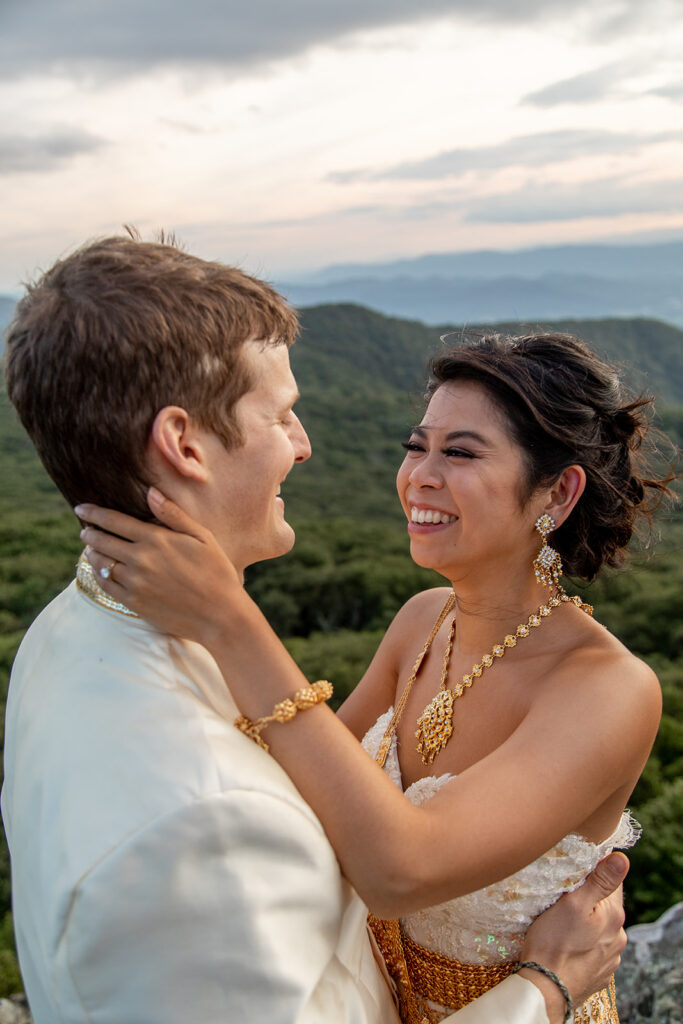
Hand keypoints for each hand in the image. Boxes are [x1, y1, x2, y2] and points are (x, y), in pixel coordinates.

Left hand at [76, 488, 240, 645]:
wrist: (219, 614)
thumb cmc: (216, 572)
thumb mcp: (202, 537)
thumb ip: (173, 514)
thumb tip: (150, 492)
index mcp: (156, 539)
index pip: (114, 521)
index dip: (94, 513)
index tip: (80, 508)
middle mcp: (140, 559)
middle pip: (102, 541)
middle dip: (89, 533)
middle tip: (85, 530)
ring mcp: (135, 582)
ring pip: (100, 563)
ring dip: (92, 553)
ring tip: (91, 549)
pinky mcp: (133, 602)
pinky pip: (106, 585)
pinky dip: (98, 575)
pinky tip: (101, 571)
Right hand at [520, 852, 627, 1019]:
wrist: (546, 989)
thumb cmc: (554, 942)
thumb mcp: (573, 903)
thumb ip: (600, 880)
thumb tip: (621, 859)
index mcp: (614, 915)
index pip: (612, 880)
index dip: (593, 871)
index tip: (573, 873)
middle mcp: (618, 936)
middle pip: (605, 904)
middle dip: (587, 898)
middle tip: (562, 898)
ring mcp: (610, 958)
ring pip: (599, 928)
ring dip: (585, 922)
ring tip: (561, 924)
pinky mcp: (599, 973)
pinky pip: (593, 949)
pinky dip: (583, 943)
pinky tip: (566, 944)